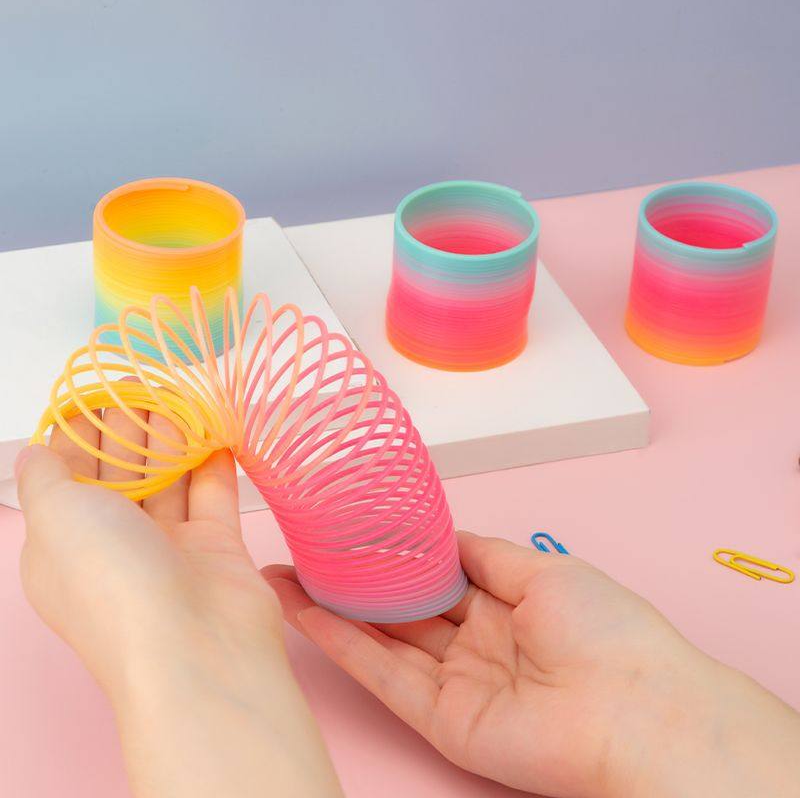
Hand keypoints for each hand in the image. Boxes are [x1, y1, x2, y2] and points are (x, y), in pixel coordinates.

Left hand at [16, 410, 341, 797]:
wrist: (195, 645)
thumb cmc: (111, 580)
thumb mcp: (56, 519)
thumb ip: (45, 477)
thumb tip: (33, 450)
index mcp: (65, 545)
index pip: (67, 478)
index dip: (77, 434)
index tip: (93, 392)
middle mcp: (116, 545)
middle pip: (121, 474)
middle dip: (127, 428)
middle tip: (142, 380)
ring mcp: (170, 547)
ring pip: (168, 480)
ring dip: (171, 437)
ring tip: (178, 389)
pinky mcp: (216, 546)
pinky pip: (212, 493)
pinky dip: (212, 460)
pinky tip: (215, 424)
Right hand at [264, 532, 799, 797]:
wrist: (636, 710)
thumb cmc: (605, 628)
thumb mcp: (541, 571)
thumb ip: (483, 554)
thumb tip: (440, 534)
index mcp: (504, 603)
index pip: (434, 574)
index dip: (393, 552)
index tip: (352, 527)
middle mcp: (473, 641)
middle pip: (400, 607)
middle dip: (352, 579)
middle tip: (302, 548)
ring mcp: (453, 681)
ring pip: (380, 639)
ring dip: (331, 608)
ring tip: (282, 575)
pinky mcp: (439, 719)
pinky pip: (382, 675)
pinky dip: (340, 644)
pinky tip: (303, 611)